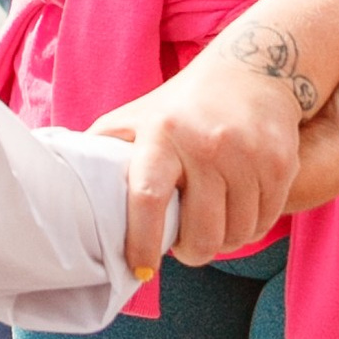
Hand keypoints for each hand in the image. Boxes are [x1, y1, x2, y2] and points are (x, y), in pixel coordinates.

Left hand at [98, 25, 313, 269]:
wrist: (254, 68)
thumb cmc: (181, 105)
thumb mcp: (135, 118)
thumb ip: (101, 153)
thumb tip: (57, 193)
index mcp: (161, 133)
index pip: (148, 198)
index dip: (141, 243)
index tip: (140, 270)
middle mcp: (206, 143)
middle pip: (201, 232)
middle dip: (192, 253)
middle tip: (185, 246)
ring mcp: (247, 153)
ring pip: (237, 234)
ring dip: (223, 242)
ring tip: (211, 224)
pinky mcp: (280, 162)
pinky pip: (265, 221)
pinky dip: (249, 228)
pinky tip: (237, 210)